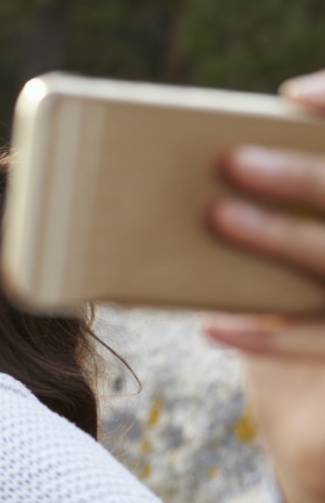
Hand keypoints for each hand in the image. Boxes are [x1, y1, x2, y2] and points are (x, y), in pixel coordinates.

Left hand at [203, 69, 324, 502]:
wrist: (318, 405)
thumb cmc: (289, 267)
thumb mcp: (294, 228)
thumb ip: (279, 197)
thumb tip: (190, 154)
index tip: (288, 97)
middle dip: (300, 178)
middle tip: (232, 161)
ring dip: (279, 237)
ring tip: (216, 215)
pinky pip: (315, 344)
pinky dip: (263, 335)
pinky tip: (210, 324)